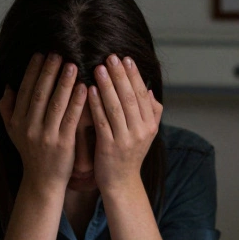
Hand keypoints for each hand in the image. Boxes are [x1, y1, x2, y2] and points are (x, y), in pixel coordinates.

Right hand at [0, 53, 85, 190]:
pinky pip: (71, 119)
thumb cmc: (31, 153)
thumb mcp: (13, 131)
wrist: (42, 181)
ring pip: (55, 104)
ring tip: (73, 65)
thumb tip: (8, 86)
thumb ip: (8, 109)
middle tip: (58, 53)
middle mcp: (28, 126)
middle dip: (49, 72)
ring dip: (64, 83)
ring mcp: (45, 136)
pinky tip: (85, 89)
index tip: (41, 54)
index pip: (25, 90)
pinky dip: (77, 103)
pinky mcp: (62, 144)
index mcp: (17, 120)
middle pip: (39, 93)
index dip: (32, 71)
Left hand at [88, 54, 161, 192]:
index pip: (142, 95)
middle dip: (120, 75)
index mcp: (150, 125)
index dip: (134, 76)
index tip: (125, 58)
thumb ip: (150, 112)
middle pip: (130, 98)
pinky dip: (96, 104)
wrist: (121, 182)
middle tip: (111, 57)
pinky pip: (102, 121)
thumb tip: (149, 90)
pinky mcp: (110, 146)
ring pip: (117, 107)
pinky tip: (88, 90)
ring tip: (99, 67)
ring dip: (107, 85)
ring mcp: (126, 139)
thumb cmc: (129, 154)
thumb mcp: (145, 134)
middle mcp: (141, 131)